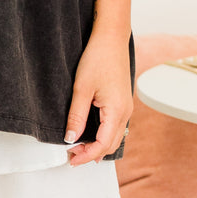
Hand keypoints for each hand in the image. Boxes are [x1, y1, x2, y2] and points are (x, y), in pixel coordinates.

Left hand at [64, 29, 132, 165]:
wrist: (111, 38)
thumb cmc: (97, 59)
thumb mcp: (82, 89)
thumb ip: (76, 116)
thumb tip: (70, 139)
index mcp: (117, 111)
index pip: (103, 145)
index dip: (87, 155)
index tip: (71, 159)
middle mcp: (126, 112)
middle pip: (111, 144)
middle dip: (92, 154)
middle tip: (71, 156)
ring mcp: (126, 107)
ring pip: (115, 137)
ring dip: (98, 145)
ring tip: (78, 147)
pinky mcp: (122, 101)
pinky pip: (116, 126)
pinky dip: (103, 135)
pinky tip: (90, 134)